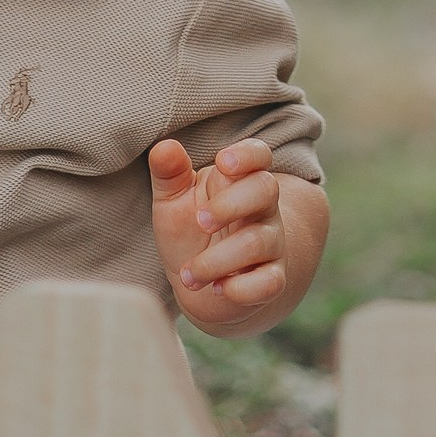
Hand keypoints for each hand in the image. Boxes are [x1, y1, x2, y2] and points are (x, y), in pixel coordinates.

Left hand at [149, 137, 293, 332]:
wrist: (201, 285)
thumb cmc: (189, 231)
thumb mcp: (172, 200)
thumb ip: (169, 173)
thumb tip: (164, 147)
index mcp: (239, 180)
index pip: (259, 155)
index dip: (248, 155)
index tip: (223, 162)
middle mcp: (262, 209)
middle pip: (266, 190)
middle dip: (231, 204)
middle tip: (200, 221)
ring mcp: (271, 244)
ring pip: (259, 242)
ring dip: (218, 259)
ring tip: (188, 274)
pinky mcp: (271, 280)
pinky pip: (271, 282)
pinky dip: (242, 288)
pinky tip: (217, 289)